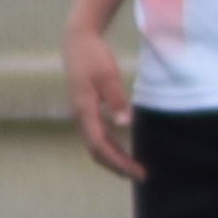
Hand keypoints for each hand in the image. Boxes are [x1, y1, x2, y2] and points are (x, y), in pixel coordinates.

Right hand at [60, 19, 145, 180]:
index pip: (100, 145)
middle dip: (117, 166)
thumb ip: (116, 98)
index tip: (136, 172)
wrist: (77, 42)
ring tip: (133, 169)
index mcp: (84, 111)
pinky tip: (123, 149)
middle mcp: (80, 117)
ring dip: (114, 159)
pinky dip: (110, 147)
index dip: (118, 162)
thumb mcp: (107, 74)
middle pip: (96, 151)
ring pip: (95, 145)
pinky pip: (97, 136)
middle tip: (140, 176)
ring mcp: (81, 115)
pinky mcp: (86, 111)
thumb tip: (126, 123)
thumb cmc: (93, 56)